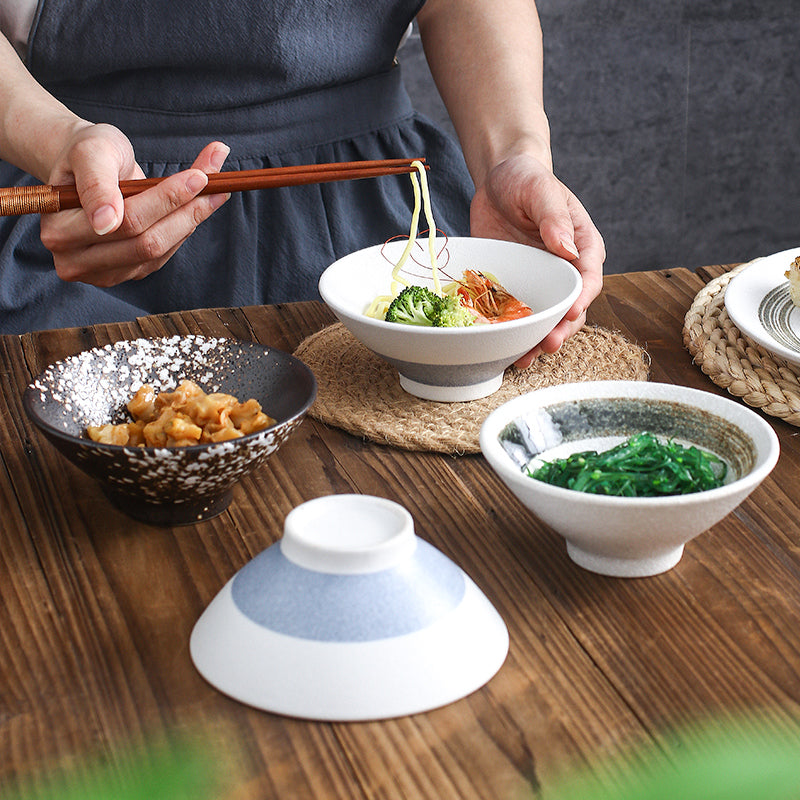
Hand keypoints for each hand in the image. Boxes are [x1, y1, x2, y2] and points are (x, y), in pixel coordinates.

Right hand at [39, 124, 230, 286]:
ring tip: (214, 191)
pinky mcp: (125, 273)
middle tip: (216, 183)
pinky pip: (162, 256)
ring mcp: (102, 272)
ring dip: (191, 221)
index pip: (125, 221)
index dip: (166, 200)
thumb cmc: (86, 154)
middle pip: (146, 242)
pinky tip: (193, 208)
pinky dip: (182, 230)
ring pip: (158, 251)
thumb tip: (107, 222)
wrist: (84, 167)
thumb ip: (97, 185)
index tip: (199, 177)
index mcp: (58, 230)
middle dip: (186, 212)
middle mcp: (74, 260)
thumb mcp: (90, 153)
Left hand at [470, 153, 604, 367]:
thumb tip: (567, 249)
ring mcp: (540, 284)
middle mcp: (565, 271)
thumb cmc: (526, 179)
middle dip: (560, 330)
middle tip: (547, 344)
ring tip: (524, 358)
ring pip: (546, 320)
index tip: (570, 313)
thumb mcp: (540, 190)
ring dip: (537, 341)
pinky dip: (512, 334)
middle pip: (570, 309)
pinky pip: (517, 317)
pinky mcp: (516, 290)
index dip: (581, 298)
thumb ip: (554, 218)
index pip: (588, 278)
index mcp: (583, 246)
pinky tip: (502, 349)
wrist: (498, 181)